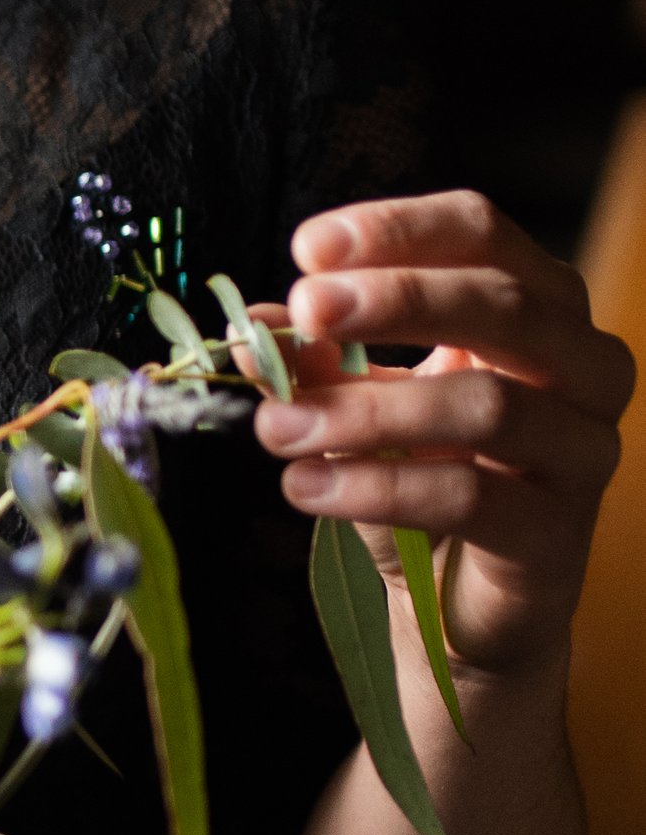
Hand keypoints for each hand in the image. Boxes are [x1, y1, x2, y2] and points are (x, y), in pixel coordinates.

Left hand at [251, 192, 631, 680]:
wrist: (456, 605)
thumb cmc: (420, 478)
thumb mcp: (357, 404)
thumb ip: (315, 359)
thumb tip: (252, 326)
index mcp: (536, 309)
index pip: (483, 235)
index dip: (399, 230)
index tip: (309, 248)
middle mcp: (581, 367)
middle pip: (505, 304)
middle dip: (397, 300)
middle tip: (307, 310)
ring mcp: (580, 450)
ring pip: (487, 406)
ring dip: (367, 410)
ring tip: (277, 425)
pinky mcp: (558, 534)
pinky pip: (470, 498)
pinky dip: (377, 487)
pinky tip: (305, 488)